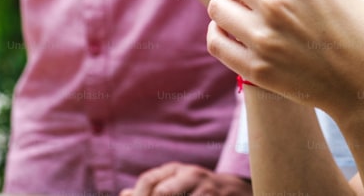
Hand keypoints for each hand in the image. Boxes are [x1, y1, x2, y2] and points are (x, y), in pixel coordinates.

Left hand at [121, 163, 251, 195]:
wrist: (239, 191)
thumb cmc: (200, 190)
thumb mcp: (176, 184)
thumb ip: (152, 188)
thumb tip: (124, 194)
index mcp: (177, 170)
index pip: (148, 180)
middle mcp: (192, 175)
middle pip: (162, 192)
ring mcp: (207, 190)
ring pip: (170, 195)